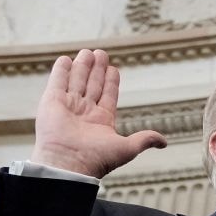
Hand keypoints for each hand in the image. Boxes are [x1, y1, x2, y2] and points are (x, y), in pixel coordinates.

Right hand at [30, 49, 165, 177]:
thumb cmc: (97, 158)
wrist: (69, 163)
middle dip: (97, 69)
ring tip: (88, 52)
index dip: (111, 81)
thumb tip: (163, 142)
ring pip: (76, 81)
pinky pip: (57, 82)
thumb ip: (144, 139)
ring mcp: (67, 106)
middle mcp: (84, 112)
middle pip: (92, 85)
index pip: (108, 95)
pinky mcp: (51, 102)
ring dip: (82, 66)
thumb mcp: (127, 148)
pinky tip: (65, 60)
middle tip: (101, 53)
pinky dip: (61, 71)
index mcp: (101, 121)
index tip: (114, 68)